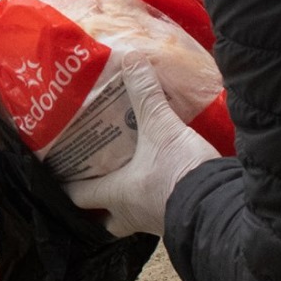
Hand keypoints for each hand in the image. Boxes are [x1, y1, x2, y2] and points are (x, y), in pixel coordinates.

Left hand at [63, 52, 218, 236]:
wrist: (220, 203)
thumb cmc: (179, 171)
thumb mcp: (161, 126)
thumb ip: (145, 93)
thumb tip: (131, 59)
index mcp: (115, 194)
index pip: (78, 196)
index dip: (66, 184)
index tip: (60, 170)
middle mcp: (130, 214)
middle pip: (101, 218)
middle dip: (95, 203)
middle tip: (92, 178)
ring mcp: (153, 222)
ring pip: (128, 216)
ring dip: (124, 199)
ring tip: (123, 174)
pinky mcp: (176, 218)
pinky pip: (155, 211)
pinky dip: (152, 197)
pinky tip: (158, 178)